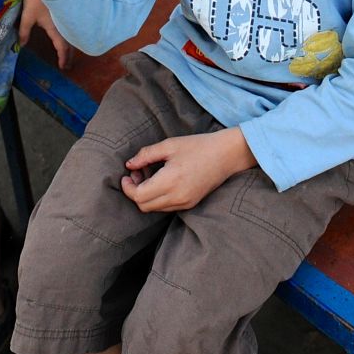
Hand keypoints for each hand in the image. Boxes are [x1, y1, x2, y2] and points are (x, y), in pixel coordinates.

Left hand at [18, 0, 72, 69]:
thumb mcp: (27, 16)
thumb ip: (24, 31)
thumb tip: (22, 45)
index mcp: (56, 29)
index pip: (62, 48)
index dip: (63, 58)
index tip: (62, 67)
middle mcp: (65, 25)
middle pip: (70, 43)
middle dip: (69, 55)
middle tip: (67, 64)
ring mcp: (67, 17)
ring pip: (72, 35)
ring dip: (71, 45)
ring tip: (68, 51)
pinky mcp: (67, 10)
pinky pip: (72, 27)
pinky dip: (71, 35)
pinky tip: (68, 34)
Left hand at [120, 130, 256, 212]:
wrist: (226, 155)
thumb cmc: (197, 146)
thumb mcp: (169, 145)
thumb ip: (146, 155)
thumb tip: (129, 164)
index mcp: (170, 181)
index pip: (139, 196)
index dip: (128, 187)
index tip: (127, 175)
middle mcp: (177, 197)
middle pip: (144, 206)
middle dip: (135, 192)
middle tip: (137, 173)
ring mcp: (184, 203)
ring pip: (154, 208)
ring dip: (146, 196)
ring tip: (149, 175)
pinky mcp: (190, 204)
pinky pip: (166, 207)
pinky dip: (158, 198)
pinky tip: (161, 181)